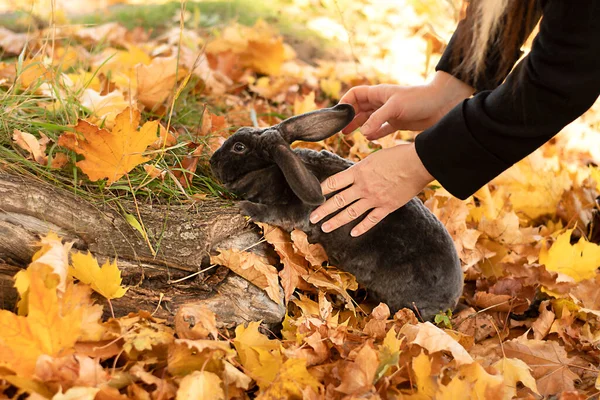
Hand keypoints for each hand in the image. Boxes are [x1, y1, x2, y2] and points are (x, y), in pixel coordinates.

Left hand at [309, 143, 433, 236]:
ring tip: (325, 227)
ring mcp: (374, 198)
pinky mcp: (386, 206)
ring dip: (336, 221)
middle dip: (323, 210)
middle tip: (312, 218)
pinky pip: (371, 220)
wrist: (418, 163)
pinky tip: (352, 233)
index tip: (312, 196)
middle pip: (338, 200)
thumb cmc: (398, 155)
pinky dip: (361, 227)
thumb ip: (362, 169)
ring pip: (350, 213)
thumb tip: (353, 175)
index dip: (321, 190)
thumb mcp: (374, 157)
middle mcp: (363, 186)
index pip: (334, 182)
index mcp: (359, 171)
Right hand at [340, 71, 473, 139]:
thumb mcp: (395, 107)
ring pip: (368, 119)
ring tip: (348, 134)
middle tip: (339, 128)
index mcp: (379, 93)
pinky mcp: (398, 122)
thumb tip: (362, 133)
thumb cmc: (420, 99)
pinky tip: (369, 139)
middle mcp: (382, 102)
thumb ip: (377, 120)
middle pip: (359, 108)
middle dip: (349, 117)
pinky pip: (381, 128)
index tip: (338, 114)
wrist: (443, 104)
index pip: (356, 94)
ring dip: (358, 126)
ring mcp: (390, 113)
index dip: (345, 102)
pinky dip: (374, 133)